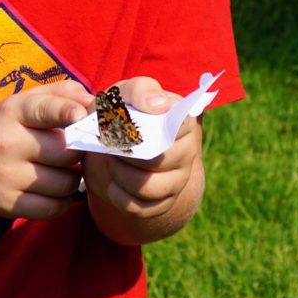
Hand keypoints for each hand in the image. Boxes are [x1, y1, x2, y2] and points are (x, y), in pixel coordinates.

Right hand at [0, 79, 91, 220]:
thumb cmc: (6, 129)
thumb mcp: (25, 103)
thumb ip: (62, 94)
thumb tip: (96, 103)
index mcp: (13, 111)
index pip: (43, 109)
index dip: (66, 112)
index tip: (81, 115)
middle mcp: (7, 143)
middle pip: (66, 152)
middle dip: (78, 153)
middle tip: (73, 151)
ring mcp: (5, 176)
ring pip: (65, 183)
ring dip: (73, 179)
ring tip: (61, 170)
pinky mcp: (7, 204)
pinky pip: (54, 208)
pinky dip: (62, 201)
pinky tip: (54, 190)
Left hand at [82, 77, 204, 236]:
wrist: (116, 149)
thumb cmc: (122, 116)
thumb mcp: (124, 95)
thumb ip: (139, 90)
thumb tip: (156, 105)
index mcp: (182, 120)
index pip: (184, 124)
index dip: (158, 126)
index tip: (133, 125)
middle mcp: (186, 151)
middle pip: (160, 159)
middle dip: (127, 153)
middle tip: (111, 145)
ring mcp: (177, 180)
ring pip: (149, 187)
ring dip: (121, 175)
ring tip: (111, 162)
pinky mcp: (162, 203)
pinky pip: (139, 207)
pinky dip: (118, 195)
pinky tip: (112, 183)